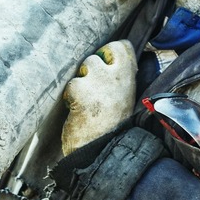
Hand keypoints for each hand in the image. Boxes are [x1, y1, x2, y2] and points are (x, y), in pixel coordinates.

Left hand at [61, 40, 137, 155]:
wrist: (103, 152)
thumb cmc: (113, 128)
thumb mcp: (125, 100)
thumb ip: (119, 81)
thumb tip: (107, 64)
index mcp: (129, 78)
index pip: (122, 47)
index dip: (110, 53)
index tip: (106, 66)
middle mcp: (115, 76)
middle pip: (97, 55)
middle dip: (90, 69)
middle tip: (91, 89)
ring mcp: (98, 81)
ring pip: (83, 68)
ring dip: (80, 83)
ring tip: (85, 102)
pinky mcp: (80, 90)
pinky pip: (71, 85)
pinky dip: (70, 97)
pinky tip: (76, 110)